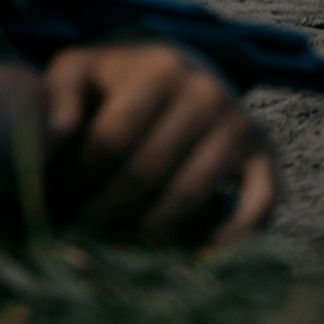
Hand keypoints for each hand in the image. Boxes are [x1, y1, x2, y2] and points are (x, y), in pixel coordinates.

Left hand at [43, 43, 275, 243]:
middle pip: (148, 170)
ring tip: (119, 246)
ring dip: (150, 230)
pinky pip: (260, 201)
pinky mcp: (265, 154)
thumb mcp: (81, 71)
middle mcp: (209, 90)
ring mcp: (241, 123)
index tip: (58, 200)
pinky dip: (233, 235)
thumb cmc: (117, 85)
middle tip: (82, 233)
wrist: (177, 78)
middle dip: (107, 211)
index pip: (112, 139)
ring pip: (192, 192)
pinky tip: (197, 256)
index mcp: (162, 67)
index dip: (79, 180)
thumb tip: (59, 134)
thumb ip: (60, 92)